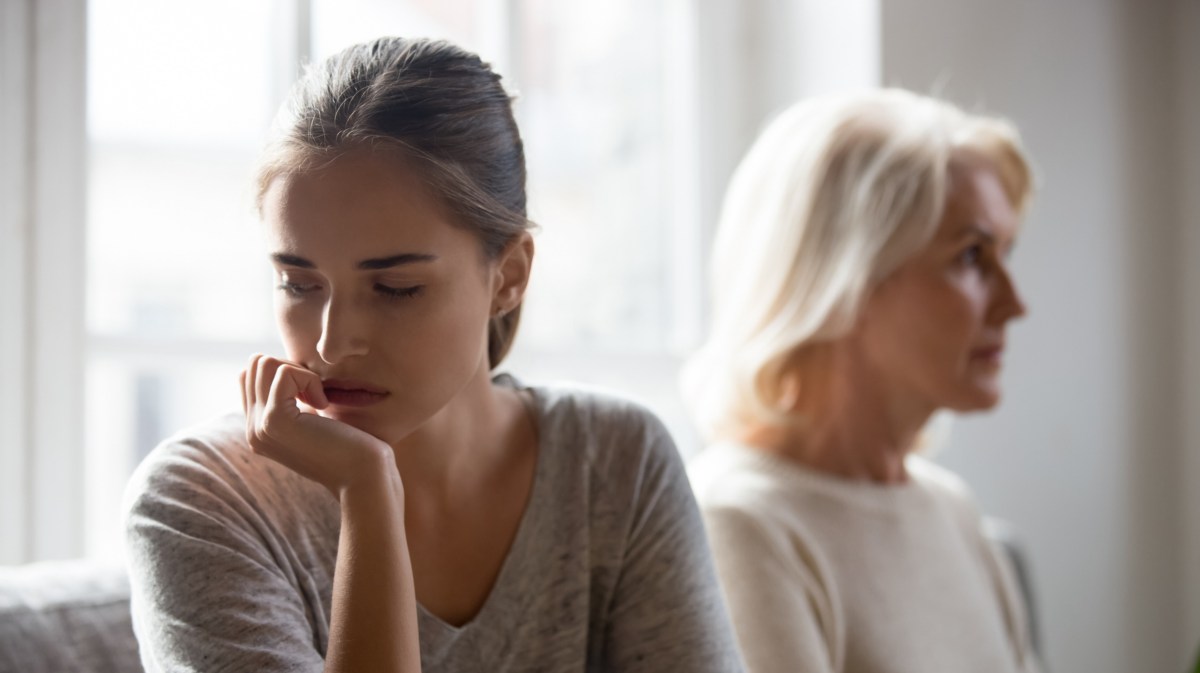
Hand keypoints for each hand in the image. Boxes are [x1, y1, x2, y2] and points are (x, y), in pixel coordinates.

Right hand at [240, 354, 397, 498]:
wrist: (362, 476)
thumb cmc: (349, 445)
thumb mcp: (312, 420)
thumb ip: (291, 400)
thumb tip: (280, 365)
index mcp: (258, 429)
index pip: (249, 376)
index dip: (284, 372)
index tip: (310, 394)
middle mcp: (252, 430)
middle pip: (254, 364)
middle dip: (291, 367)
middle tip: (316, 394)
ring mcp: (259, 426)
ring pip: (263, 363)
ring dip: (299, 372)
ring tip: (318, 400)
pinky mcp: (275, 420)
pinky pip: (283, 372)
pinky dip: (309, 379)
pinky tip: (323, 404)